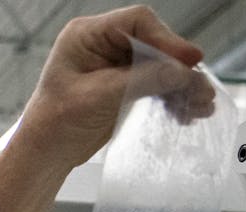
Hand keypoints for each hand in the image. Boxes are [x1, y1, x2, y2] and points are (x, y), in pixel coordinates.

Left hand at [19, 5, 212, 171]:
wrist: (45, 154)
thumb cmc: (55, 123)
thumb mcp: (98, 98)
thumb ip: (140, 81)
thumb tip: (181, 72)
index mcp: (87, 35)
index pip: (137, 22)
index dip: (166, 38)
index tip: (189, 60)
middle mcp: (102, 44)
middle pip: (153, 43)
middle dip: (179, 68)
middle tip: (201, 90)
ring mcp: (114, 64)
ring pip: (159, 65)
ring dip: (181, 85)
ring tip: (201, 105)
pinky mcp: (123, 85)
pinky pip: (155, 82)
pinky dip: (171, 96)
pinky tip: (185, 112)